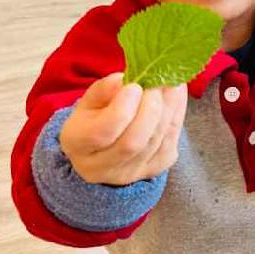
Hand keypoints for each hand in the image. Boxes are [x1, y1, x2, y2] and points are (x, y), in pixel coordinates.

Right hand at [59, 73, 186, 184]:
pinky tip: (176, 96)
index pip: (102, 133)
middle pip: (133, 142)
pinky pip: (170, 143)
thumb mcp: (90, 101)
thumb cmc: (94, 119)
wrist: (104, 148)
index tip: (134, 86)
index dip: (122, 108)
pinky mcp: (153, 170)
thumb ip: (103, 90)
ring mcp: (130, 173)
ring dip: (169, 109)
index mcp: (77, 145)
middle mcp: (101, 167)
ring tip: (171, 84)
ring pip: (156, 142)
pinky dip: (177, 116)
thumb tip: (124, 80)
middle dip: (150, 109)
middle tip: (157, 83)